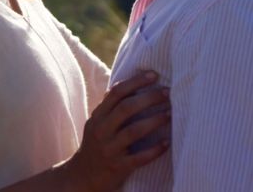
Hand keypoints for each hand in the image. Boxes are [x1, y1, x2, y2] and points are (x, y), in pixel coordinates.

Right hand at [61, 70, 170, 191]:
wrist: (82, 176)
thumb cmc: (95, 145)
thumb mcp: (96, 124)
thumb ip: (109, 106)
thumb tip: (125, 83)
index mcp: (98, 117)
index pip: (116, 93)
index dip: (135, 82)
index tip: (154, 75)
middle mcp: (102, 131)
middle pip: (126, 108)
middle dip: (149, 98)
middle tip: (167, 92)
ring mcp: (109, 149)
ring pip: (133, 131)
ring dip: (154, 121)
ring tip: (170, 113)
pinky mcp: (118, 167)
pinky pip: (139, 158)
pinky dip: (154, 150)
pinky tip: (167, 143)